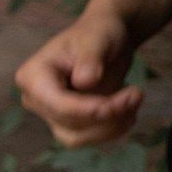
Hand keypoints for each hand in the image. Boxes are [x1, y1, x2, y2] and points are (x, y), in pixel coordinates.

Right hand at [14, 14, 142, 147]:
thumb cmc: (99, 33)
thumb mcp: (97, 38)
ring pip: (77, 138)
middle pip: (68, 122)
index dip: (88, 109)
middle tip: (137, 93)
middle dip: (107, 114)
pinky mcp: (69, 124)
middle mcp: (36, 99)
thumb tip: (84, 81)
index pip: (57, 104)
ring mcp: (52, 114)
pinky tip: (130, 112)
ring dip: (111, 126)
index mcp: (33, 76)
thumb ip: (90, 58)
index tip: (119, 103)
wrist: (108, 41)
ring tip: (135, 100)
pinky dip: (112, 130)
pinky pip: (88, 138)